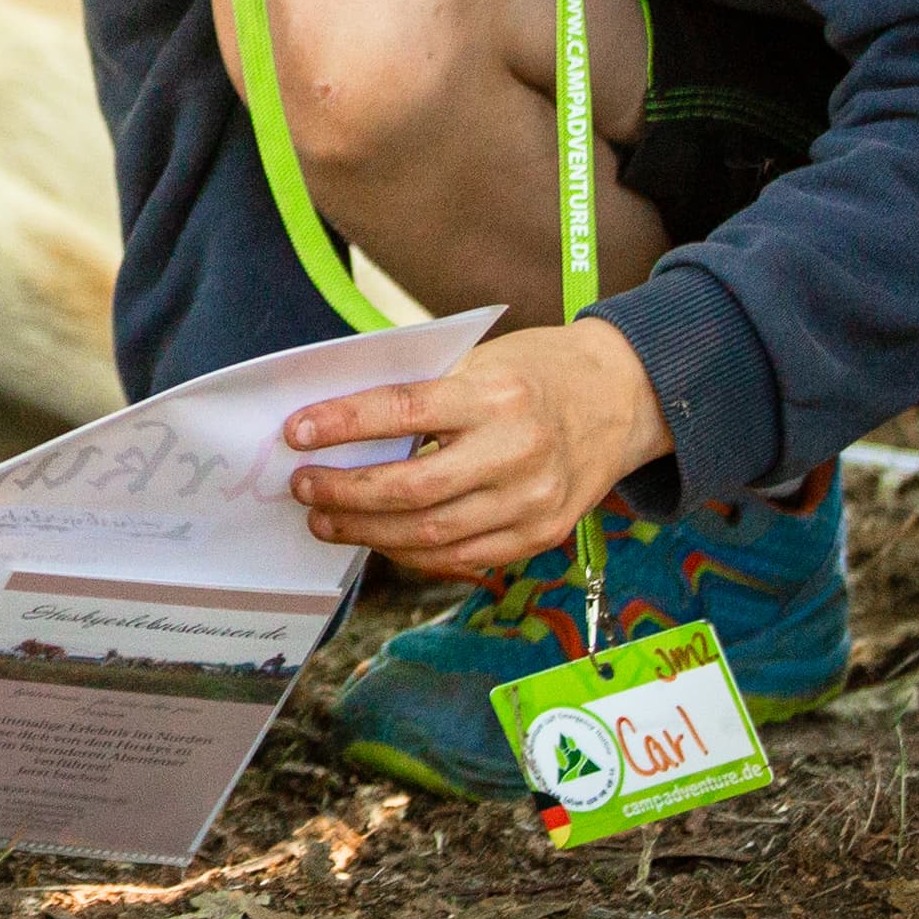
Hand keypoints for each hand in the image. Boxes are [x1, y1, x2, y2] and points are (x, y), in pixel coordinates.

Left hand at [280, 321, 671, 579]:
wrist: (622, 397)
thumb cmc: (533, 373)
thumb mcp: (480, 361)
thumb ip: (421, 394)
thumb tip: (336, 427)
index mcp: (496, 394)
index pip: (402, 410)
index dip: (342, 424)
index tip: (295, 433)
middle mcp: (519, 450)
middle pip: (412, 488)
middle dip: (344, 492)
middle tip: (302, 487)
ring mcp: (534, 500)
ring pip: (432, 533)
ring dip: (367, 532)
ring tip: (325, 520)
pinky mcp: (542, 533)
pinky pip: (463, 556)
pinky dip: (412, 552)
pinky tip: (379, 539)